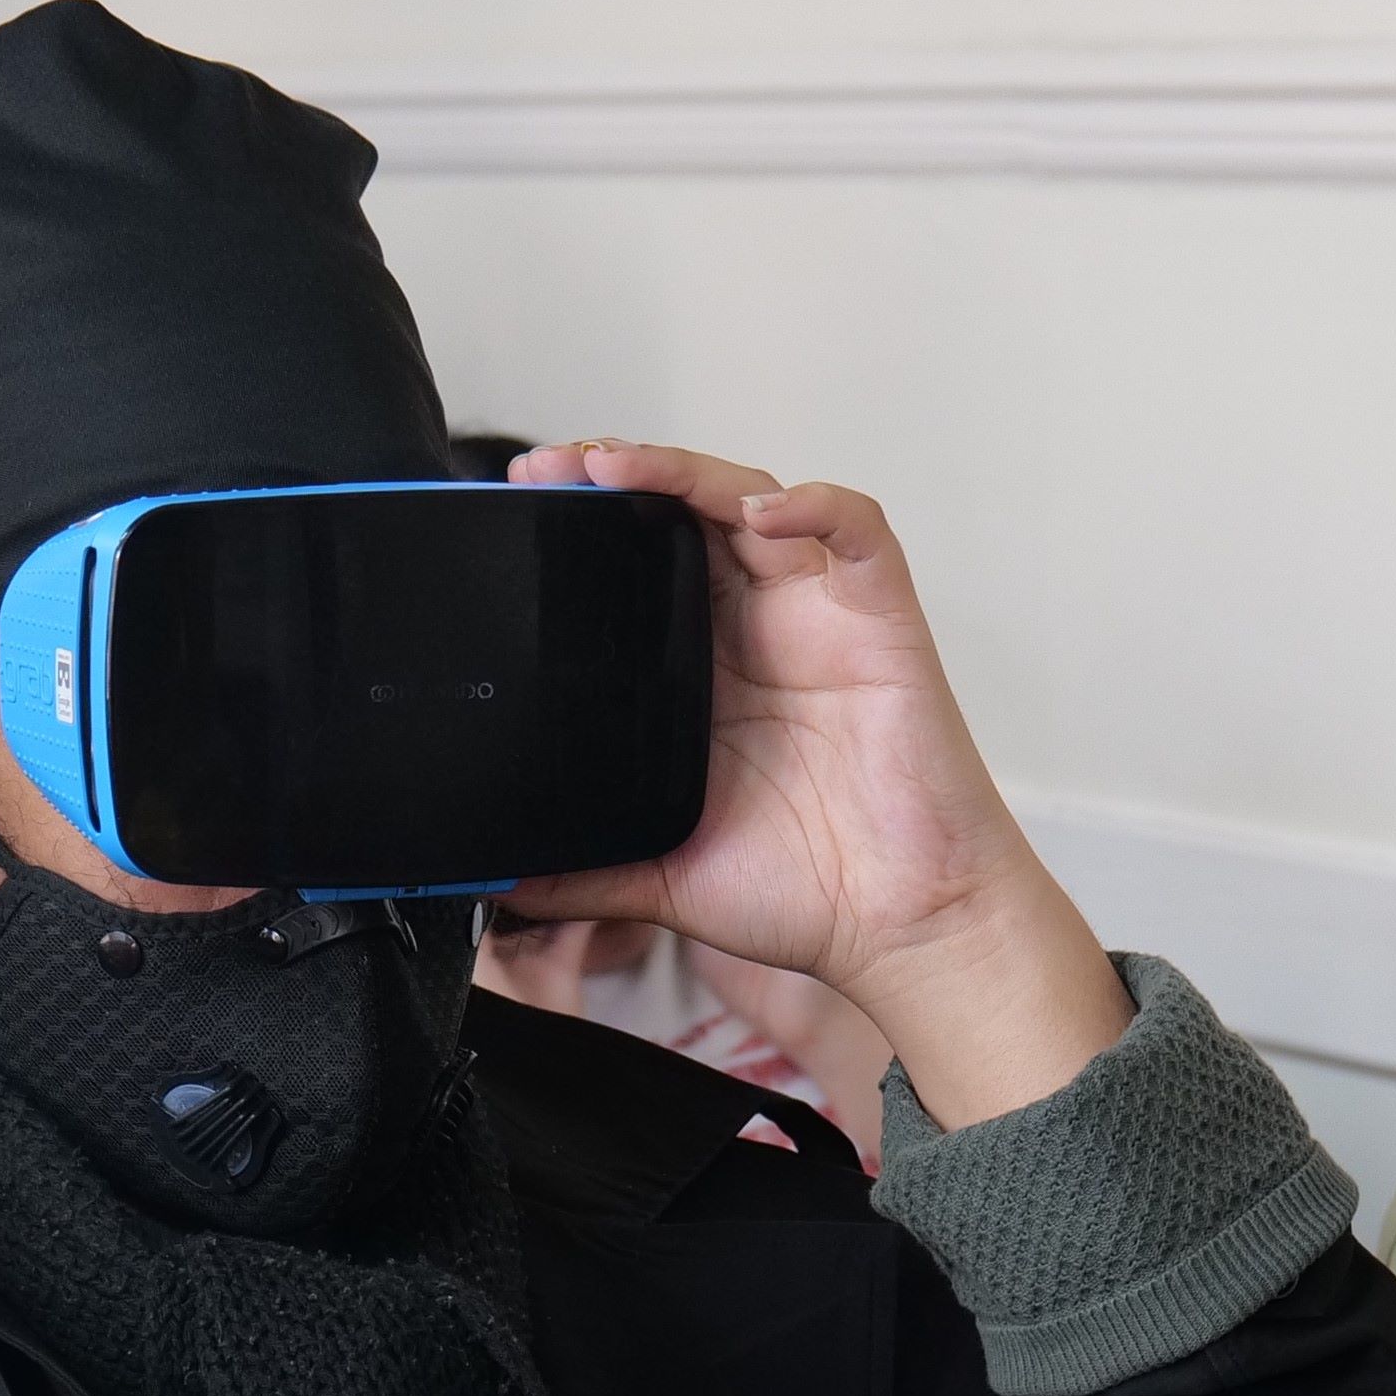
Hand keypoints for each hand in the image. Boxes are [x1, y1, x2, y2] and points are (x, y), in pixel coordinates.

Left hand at [492, 445, 1129, 1125]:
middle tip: (545, 470)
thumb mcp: (662, 880)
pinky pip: (855, 528)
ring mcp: (818, 617)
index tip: (516, 515)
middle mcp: (757, 630)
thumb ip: (581, 874)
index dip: (580, 529)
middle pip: (683, 512)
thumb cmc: (809, 896)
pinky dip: (813, 503)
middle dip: (614, 474)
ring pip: (752, 497)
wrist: (901, 929)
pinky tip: (759, 512)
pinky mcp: (880, 619)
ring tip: (615, 466)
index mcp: (703, 673)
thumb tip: (494, 889)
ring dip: (683, 470)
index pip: (634, 566)